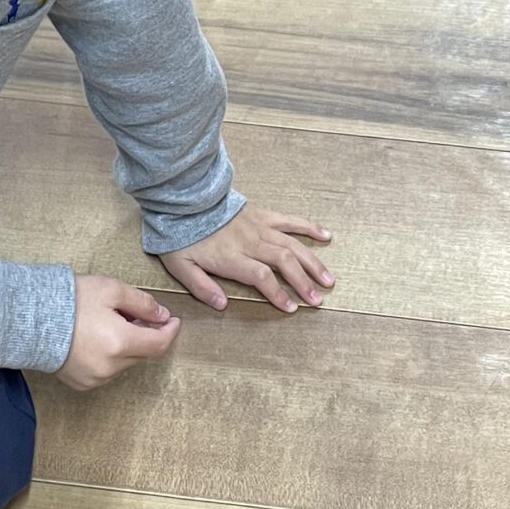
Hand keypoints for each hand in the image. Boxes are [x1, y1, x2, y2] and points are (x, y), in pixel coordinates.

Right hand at [57, 275, 179, 390]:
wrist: (30, 318)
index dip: (170, 332)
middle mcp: (110, 367)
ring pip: (125, 363)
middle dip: (144, 335)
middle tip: (133, 314)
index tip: (172, 321)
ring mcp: (95, 379)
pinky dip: (109, 357)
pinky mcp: (82, 383)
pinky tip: (95, 339)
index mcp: (121, 343)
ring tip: (108, 324)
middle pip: (142, 353)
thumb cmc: (69, 301)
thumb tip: (161, 316)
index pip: (159, 345)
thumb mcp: (111, 290)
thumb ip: (142, 303)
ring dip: (126, 346)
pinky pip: (107, 371)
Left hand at [160, 206, 335, 315]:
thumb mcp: (181, 266)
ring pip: (292, 245)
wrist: (185, 199)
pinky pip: (290, 221)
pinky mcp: (263, 215)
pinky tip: (326, 236)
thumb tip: (222, 305)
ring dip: (312, 262)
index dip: (278, 293)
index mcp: (231, 257)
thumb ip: (201, 287)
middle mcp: (250, 242)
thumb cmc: (182, 236)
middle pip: (283, 262)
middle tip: (317, 300)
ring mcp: (260, 227)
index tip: (291, 308)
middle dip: (303, 282)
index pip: (261, 277)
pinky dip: (309, 227)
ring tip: (328, 279)